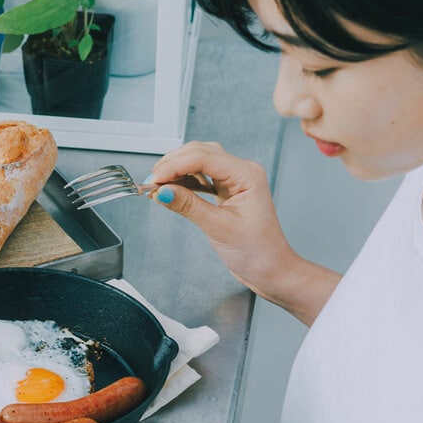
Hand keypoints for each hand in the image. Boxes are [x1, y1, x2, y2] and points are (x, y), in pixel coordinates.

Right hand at [146, 142, 340, 323]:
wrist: (270, 269)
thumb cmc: (257, 251)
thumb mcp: (218, 227)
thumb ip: (188, 205)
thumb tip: (162, 191)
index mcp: (247, 175)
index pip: (203, 157)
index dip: (175, 165)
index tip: (154, 179)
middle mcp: (242, 172)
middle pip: (200, 152)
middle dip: (173, 164)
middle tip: (152, 182)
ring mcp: (235, 180)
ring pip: (199, 161)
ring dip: (177, 170)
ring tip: (159, 186)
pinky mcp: (227, 190)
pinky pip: (202, 177)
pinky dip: (185, 180)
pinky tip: (173, 189)